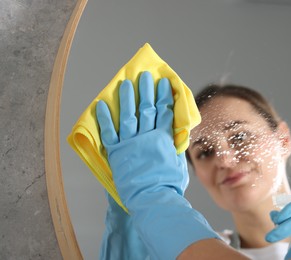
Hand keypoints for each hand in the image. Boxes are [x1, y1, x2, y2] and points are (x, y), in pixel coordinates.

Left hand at [96, 71, 217, 258]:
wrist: (153, 197)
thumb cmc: (168, 185)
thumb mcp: (177, 164)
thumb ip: (174, 149)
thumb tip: (175, 139)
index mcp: (163, 139)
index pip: (164, 112)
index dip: (164, 97)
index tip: (163, 84)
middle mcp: (147, 136)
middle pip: (146, 109)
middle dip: (146, 91)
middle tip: (144, 76)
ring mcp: (131, 143)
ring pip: (128, 115)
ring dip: (126, 98)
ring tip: (125, 83)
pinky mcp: (117, 152)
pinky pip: (109, 132)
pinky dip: (105, 118)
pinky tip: (101, 104)